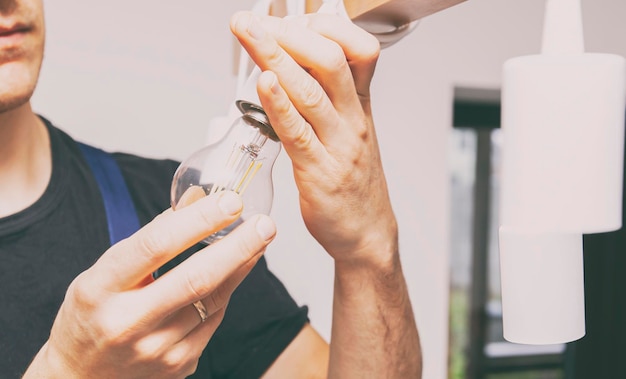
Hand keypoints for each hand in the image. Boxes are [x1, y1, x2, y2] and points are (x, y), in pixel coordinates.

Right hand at [23, 191, 275, 378]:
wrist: (82, 376)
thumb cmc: (93, 314)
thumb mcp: (104, 270)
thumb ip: (151, 235)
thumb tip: (198, 198)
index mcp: (100, 289)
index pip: (156, 246)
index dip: (198, 220)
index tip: (230, 201)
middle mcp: (127, 323)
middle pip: (196, 278)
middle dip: (238, 247)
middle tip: (265, 224)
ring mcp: (156, 349)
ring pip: (214, 299)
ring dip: (242, 265)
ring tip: (259, 239)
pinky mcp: (179, 363)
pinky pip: (214, 318)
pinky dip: (228, 289)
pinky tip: (236, 269)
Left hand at [230, 12, 396, 265]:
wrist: (368, 232)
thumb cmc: (353, 183)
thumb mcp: (350, 131)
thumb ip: (327, 97)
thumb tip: (292, 66)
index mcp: (360, 105)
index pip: (358, 49)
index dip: (325, 26)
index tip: (288, 19)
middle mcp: (352, 120)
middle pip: (330, 60)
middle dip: (288, 33)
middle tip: (251, 20)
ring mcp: (338, 146)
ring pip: (309, 91)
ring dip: (274, 58)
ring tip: (247, 33)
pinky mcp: (319, 173)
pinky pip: (298, 132)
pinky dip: (279, 105)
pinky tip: (263, 83)